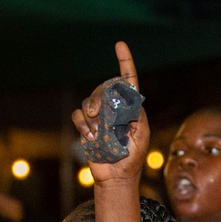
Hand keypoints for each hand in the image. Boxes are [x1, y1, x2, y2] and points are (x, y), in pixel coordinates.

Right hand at [73, 41, 150, 189]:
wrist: (116, 176)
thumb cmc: (132, 158)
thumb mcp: (141, 137)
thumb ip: (136, 116)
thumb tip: (127, 96)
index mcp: (130, 108)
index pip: (128, 81)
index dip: (125, 62)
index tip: (120, 45)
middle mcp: (114, 108)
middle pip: (104, 88)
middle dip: (100, 98)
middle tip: (99, 114)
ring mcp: (99, 117)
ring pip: (89, 101)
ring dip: (91, 116)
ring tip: (97, 133)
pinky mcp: (86, 126)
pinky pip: (79, 115)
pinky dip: (83, 125)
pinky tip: (90, 137)